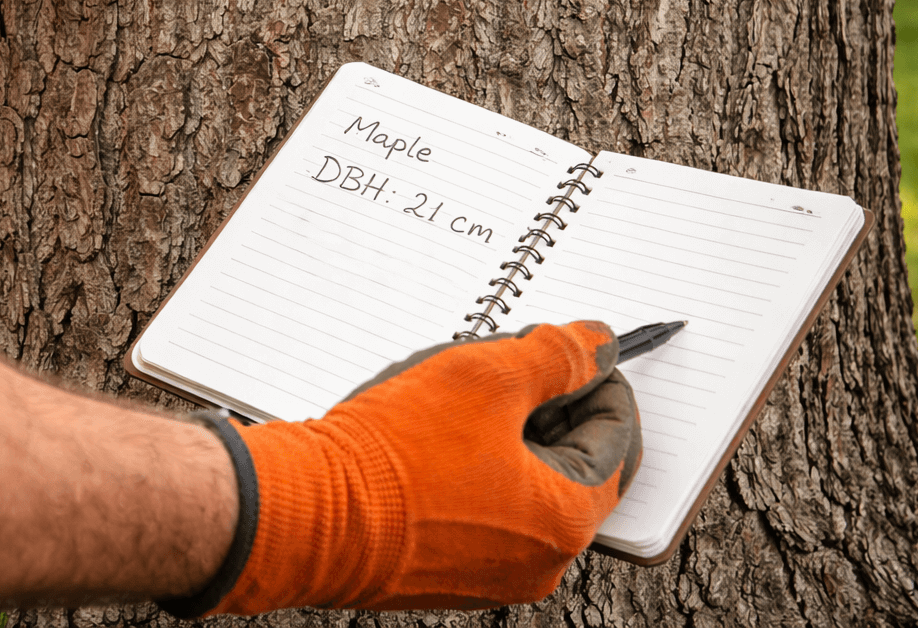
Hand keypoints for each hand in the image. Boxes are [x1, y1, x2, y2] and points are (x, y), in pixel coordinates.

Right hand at [166, 321, 641, 614]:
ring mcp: (486, 574)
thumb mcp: (485, 376)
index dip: (598, 379)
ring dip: (503, 432)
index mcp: (565, 520)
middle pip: (569, 463)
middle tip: (505, 360)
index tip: (571, 348)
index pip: (616, 436)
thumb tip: (599, 344)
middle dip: (546, 404)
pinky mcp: (438, 572)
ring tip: (456, 391)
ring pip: (518, 484)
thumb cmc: (392, 454)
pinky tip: (426, 431)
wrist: (301, 515)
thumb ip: (557, 356)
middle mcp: (536, 562)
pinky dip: (468, 466)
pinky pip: (477, 509)